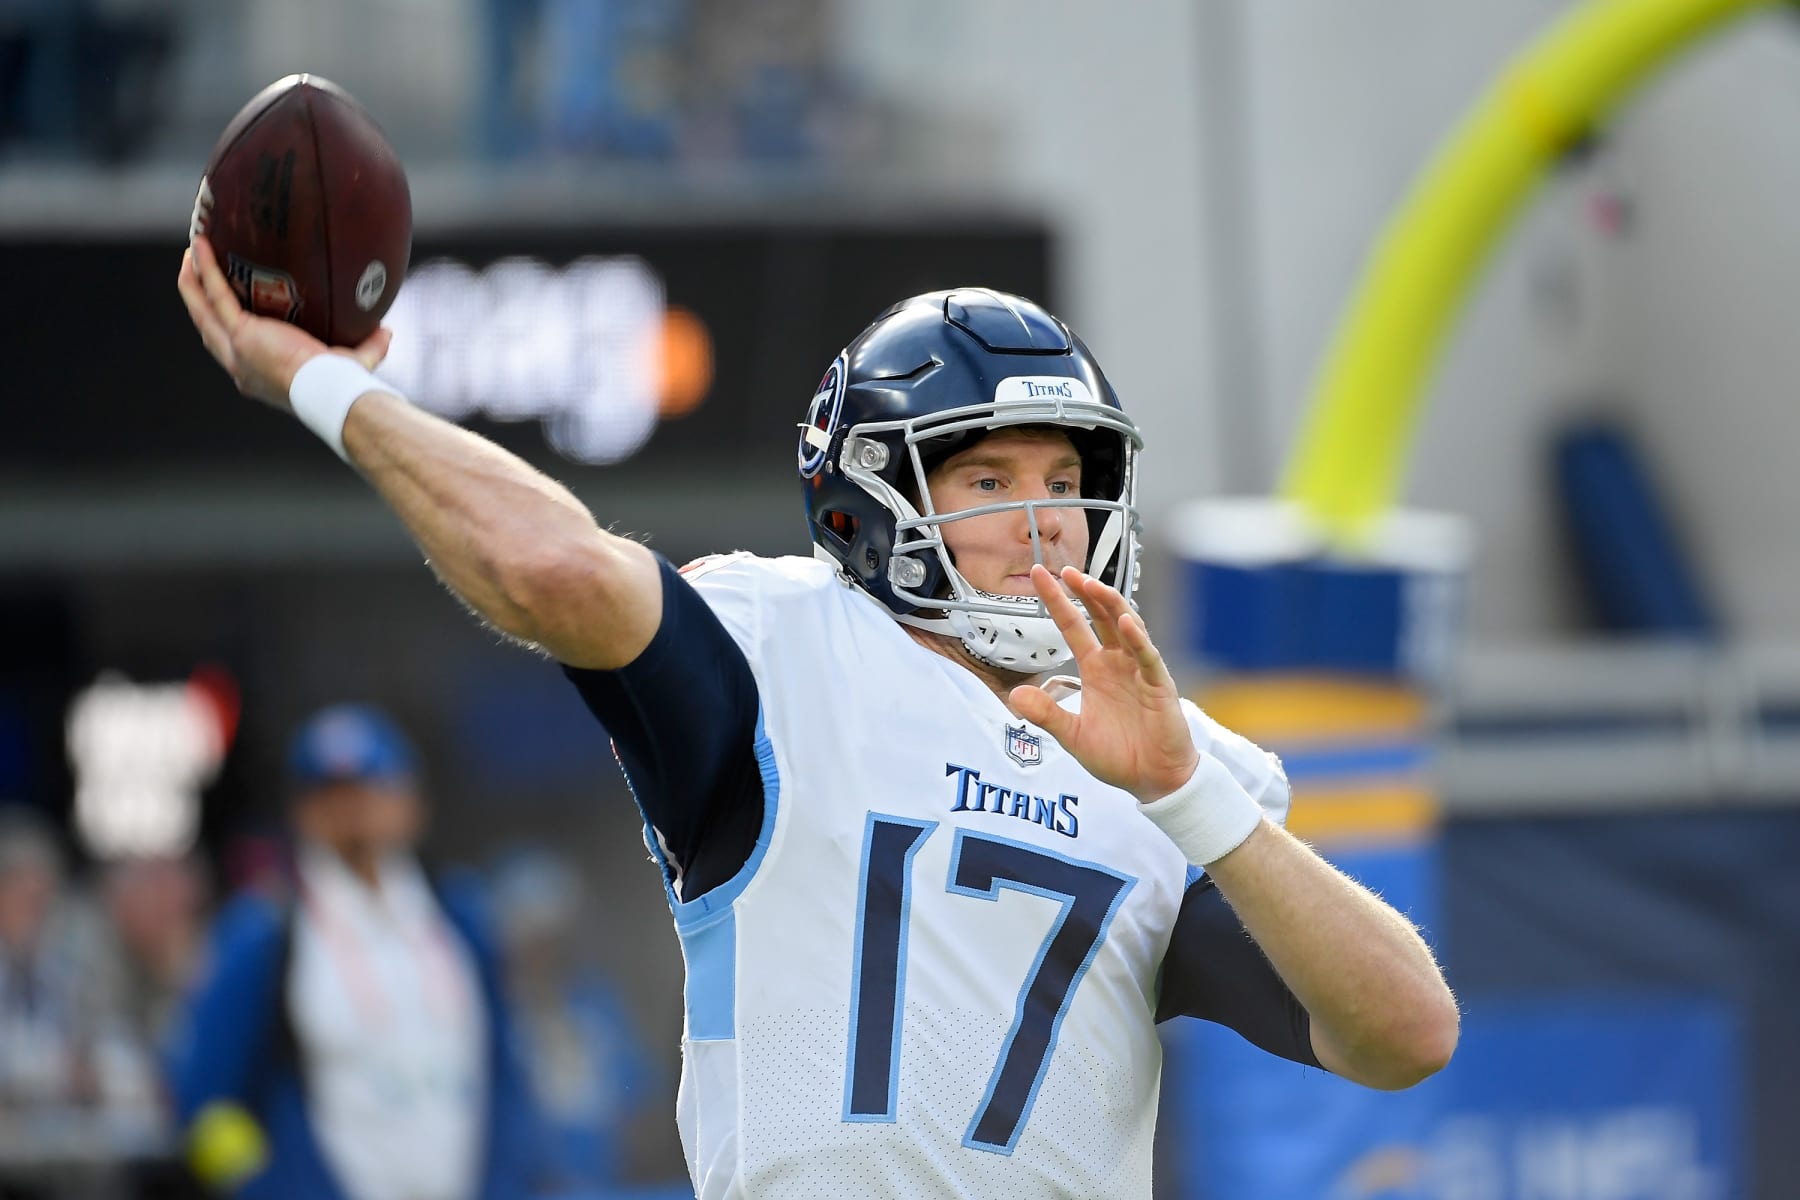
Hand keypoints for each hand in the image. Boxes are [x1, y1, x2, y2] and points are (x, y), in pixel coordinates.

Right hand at [177, 235, 391, 409]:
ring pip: (203, 310)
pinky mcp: (242, 333)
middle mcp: (240, 364)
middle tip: (194, 271)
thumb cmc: (341, 385)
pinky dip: (206, 270)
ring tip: (191, 254)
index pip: (233, 348)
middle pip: (208, 327)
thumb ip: (368, 347)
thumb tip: (386, 331)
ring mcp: (237, 349)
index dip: (224, 325)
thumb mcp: (353, 363)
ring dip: (193, 282)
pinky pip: (217, 295)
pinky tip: (200, 247)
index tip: (224, 302)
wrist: (331, 392)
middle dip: (198, 300)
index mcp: (258, 374)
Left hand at [1007, 564, 1199, 802]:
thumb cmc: (1118, 756)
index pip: (1072, 625)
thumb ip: (1047, 715)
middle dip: (1084, 592)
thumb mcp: (1073, 736)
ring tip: (1092, 586)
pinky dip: (1137, 639)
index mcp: (1095, 669)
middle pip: (1099, 616)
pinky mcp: (1159, 685)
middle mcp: (1116, 663)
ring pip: (1126, 627)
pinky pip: (1147, 657)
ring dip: (1110, 605)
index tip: (1039, 575)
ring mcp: (1139, 671)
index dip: (1057, 601)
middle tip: (1066, 570)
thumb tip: (1015, 696)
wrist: (1153, 781)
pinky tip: (1125, 623)